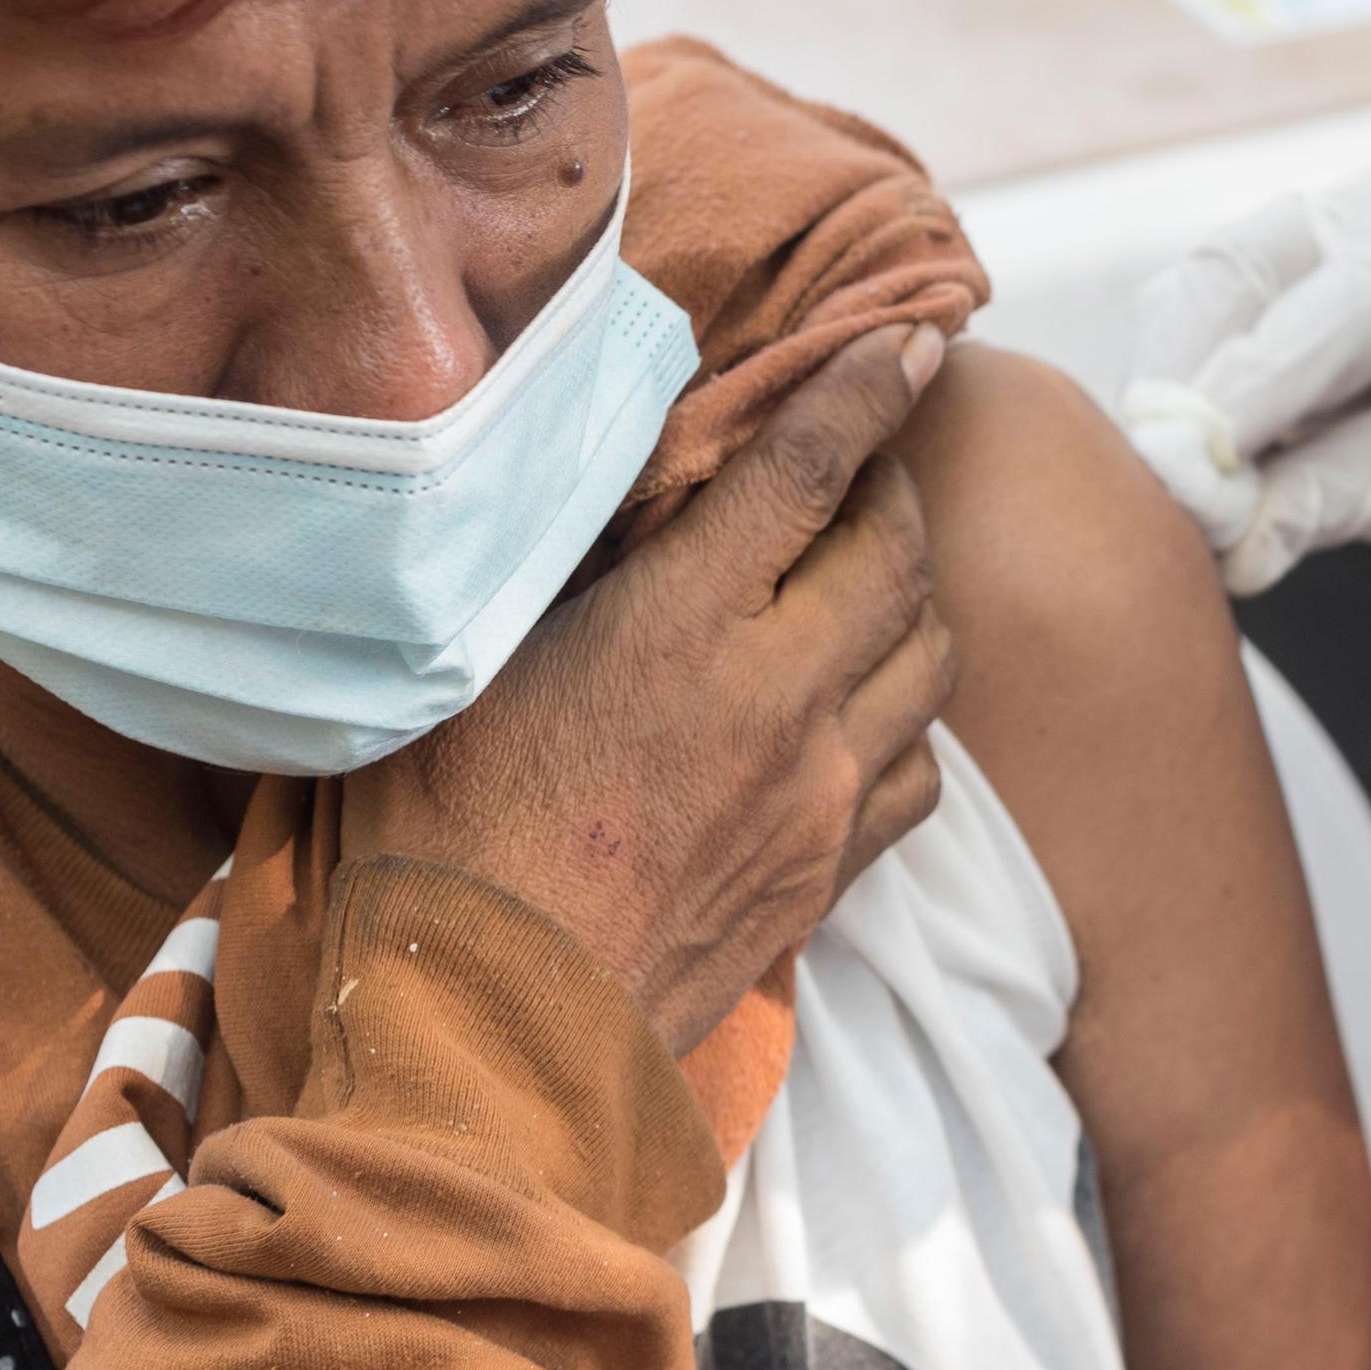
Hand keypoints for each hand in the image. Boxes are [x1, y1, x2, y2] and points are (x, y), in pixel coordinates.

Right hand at [344, 328, 956, 1053]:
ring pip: (930, 661)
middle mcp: (776, 702)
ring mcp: (818, 794)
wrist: (491, 1027)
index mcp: (681, 629)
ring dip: (913, 600)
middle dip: (894, 489)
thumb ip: (552, 566)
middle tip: (862, 464)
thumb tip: (600, 484)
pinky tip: (866, 705)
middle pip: (895, 558)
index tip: (908, 341)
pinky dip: (908, 718)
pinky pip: (918, 770)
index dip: (867, 390)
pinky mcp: (827, 873)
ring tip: (870, 573)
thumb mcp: (471, 663)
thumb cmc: (441, 837)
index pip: (810, 472)